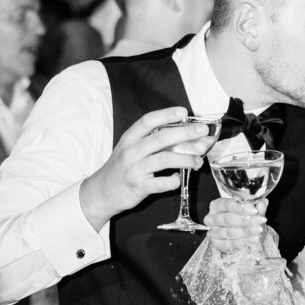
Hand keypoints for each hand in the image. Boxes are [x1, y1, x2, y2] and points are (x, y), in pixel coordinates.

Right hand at [79, 107, 212, 229]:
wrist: (102, 192)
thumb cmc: (120, 169)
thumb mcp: (128, 149)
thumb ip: (148, 141)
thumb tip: (179, 135)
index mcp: (129, 139)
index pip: (148, 121)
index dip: (166, 114)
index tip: (183, 112)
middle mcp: (131, 151)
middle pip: (161, 138)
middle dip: (185, 133)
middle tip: (202, 132)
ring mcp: (135, 169)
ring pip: (165, 159)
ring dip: (186, 158)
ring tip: (198, 160)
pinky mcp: (139, 187)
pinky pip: (161, 183)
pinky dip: (173, 181)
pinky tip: (177, 178)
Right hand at [204, 196, 266, 253]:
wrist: (244, 233)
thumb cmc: (245, 217)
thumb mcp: (252, 209)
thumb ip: (257, 205)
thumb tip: (262, 203)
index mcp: (217, 205)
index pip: (227, 204)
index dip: (241, 208)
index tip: (255, 210)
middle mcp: (212, 218)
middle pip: (227, 219)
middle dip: (245, 220)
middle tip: (260, 221)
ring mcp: (213, 232)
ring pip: (228, 232)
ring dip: (246, 232)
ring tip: (259, 230)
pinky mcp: (217, 244)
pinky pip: (230, 244)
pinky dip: (243, 242)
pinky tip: (254, 240)